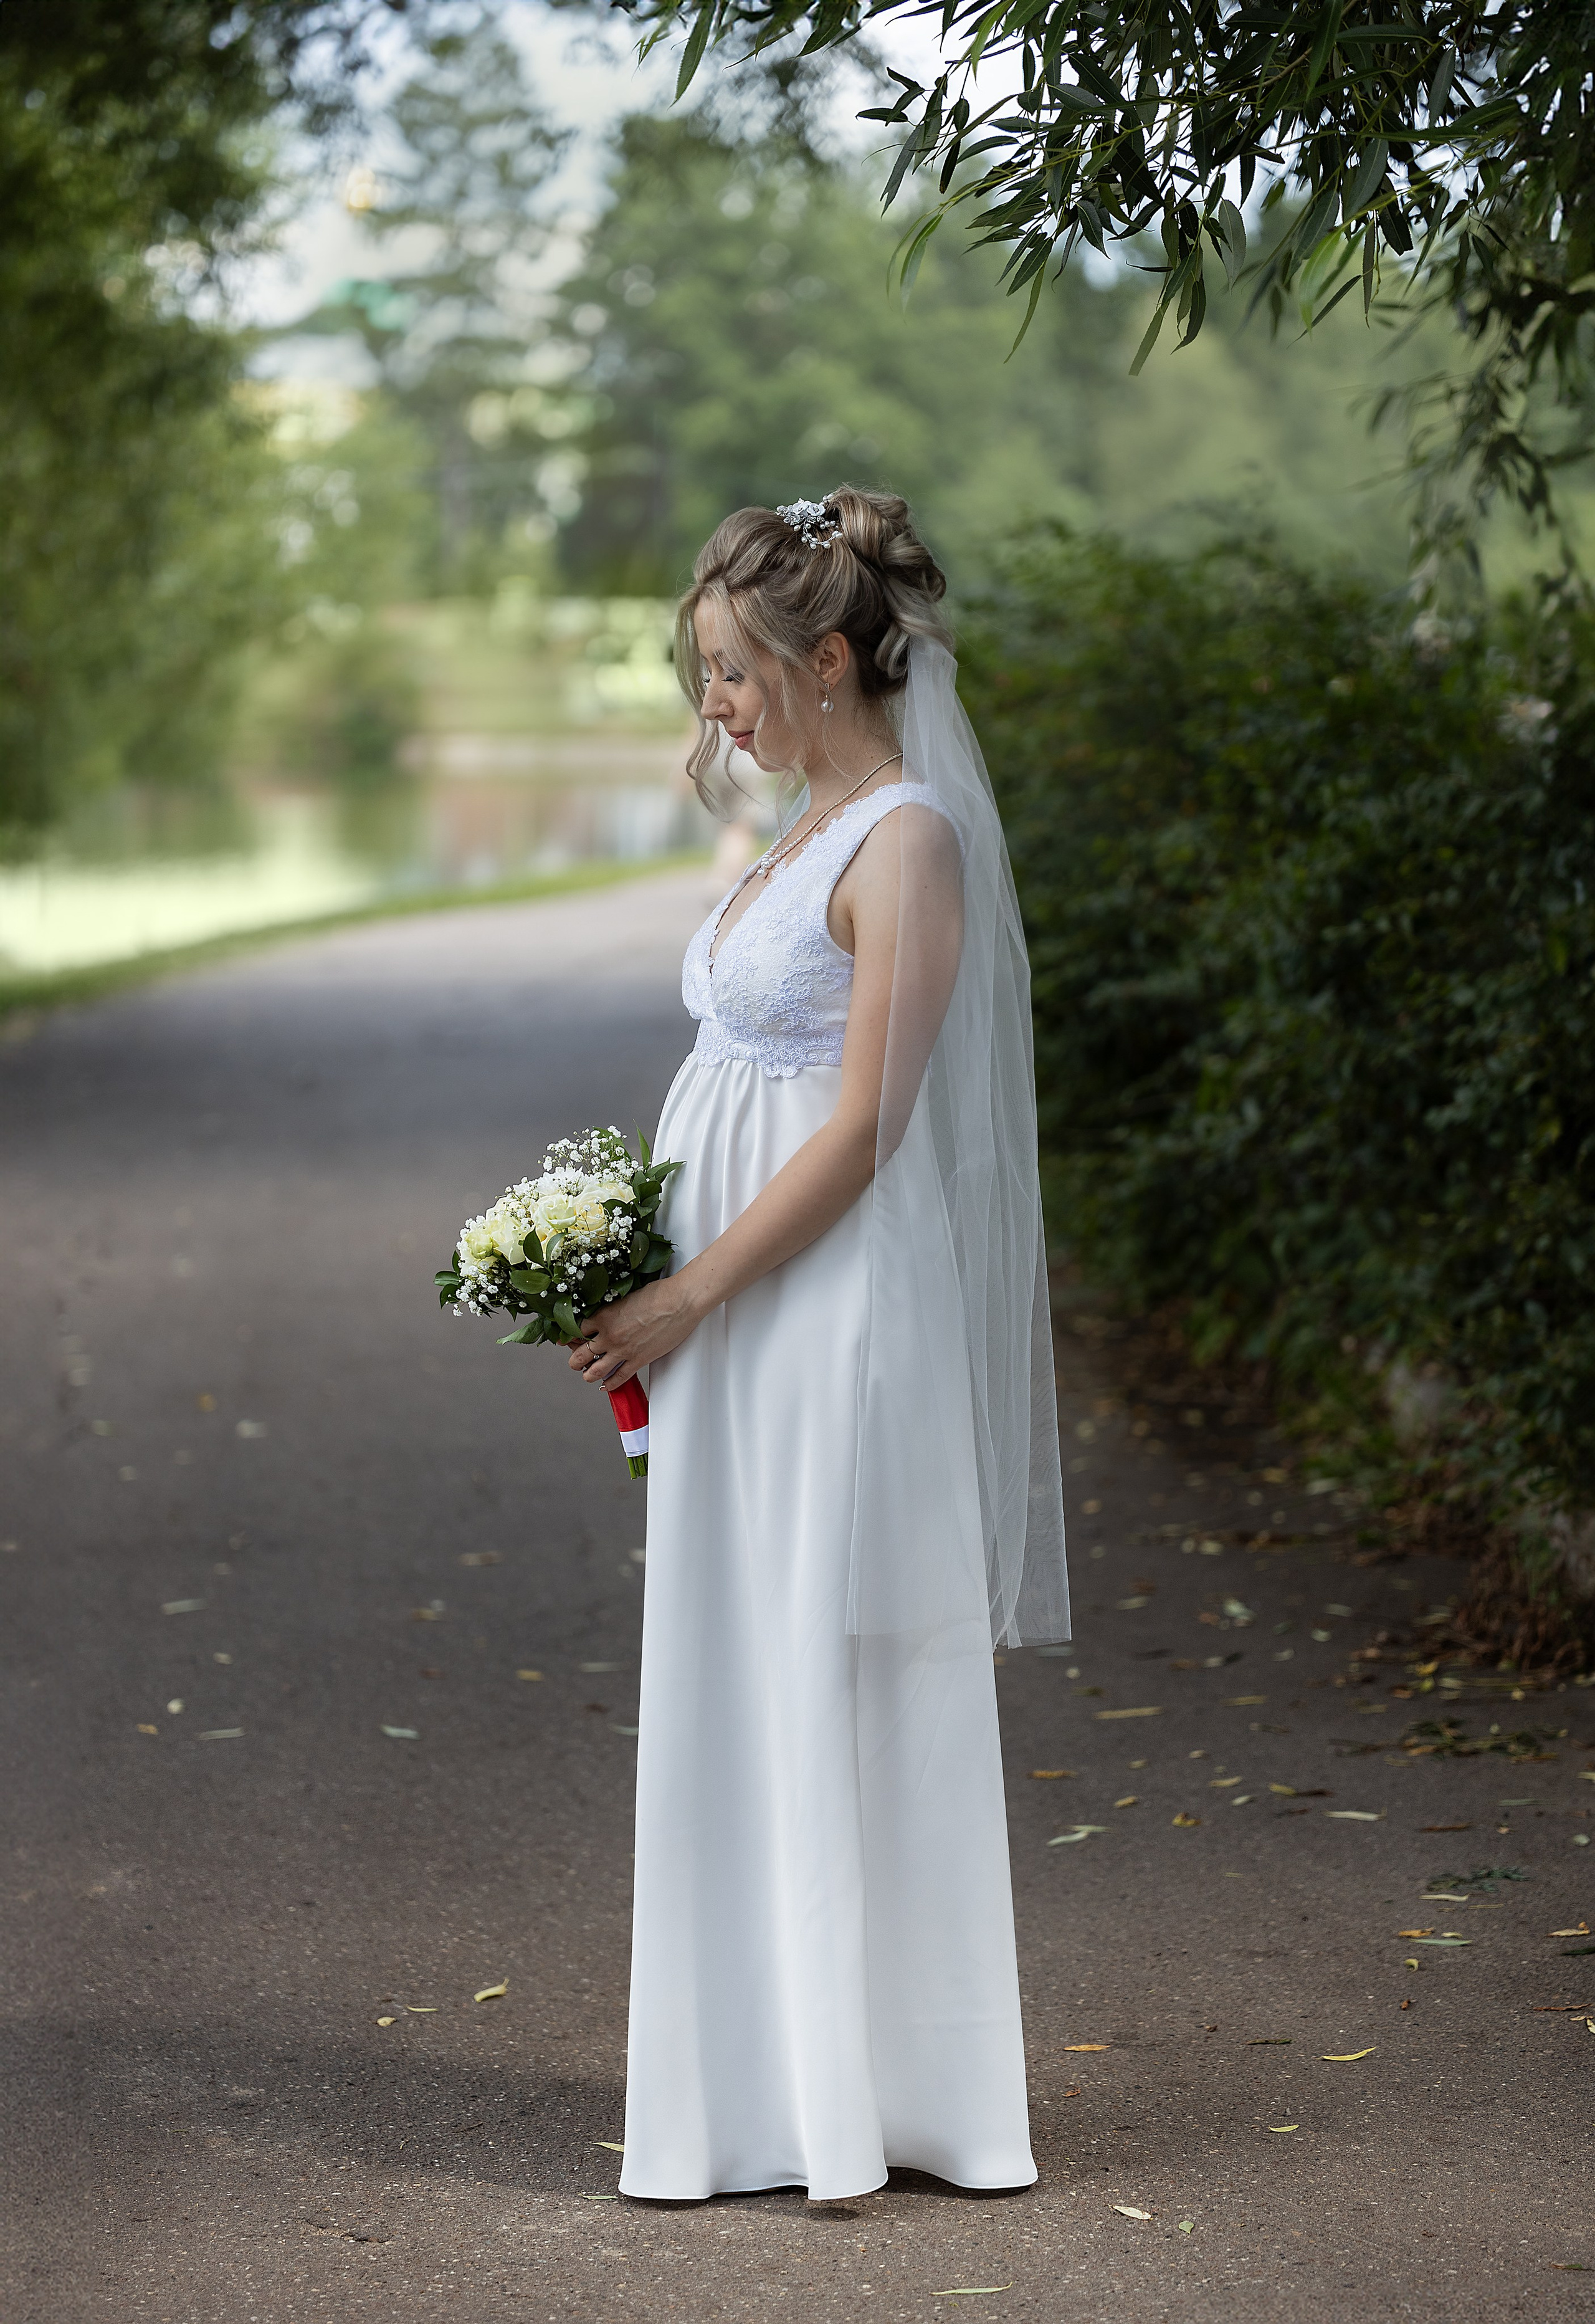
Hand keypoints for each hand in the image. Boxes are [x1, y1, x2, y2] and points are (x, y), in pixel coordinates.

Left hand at [567, 1273, 701, 1390]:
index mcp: (603, 1316)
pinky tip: (606, 1385)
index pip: (576, 1331)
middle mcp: (609, 1336)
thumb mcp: (625, 1297)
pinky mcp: (638, 1361)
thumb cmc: (658, 1294)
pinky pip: (618, 1378)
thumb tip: (607, 1316)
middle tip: (575, 1361)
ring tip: (587, 1375)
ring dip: (588, 1375)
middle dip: (574, 1360)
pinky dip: (610, 1385)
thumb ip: (612, 1310)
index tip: (571, 1340)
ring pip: (595, 1371)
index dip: (571, 1338)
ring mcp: (622, 1350)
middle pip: (580, 1355)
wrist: (680, 1302)